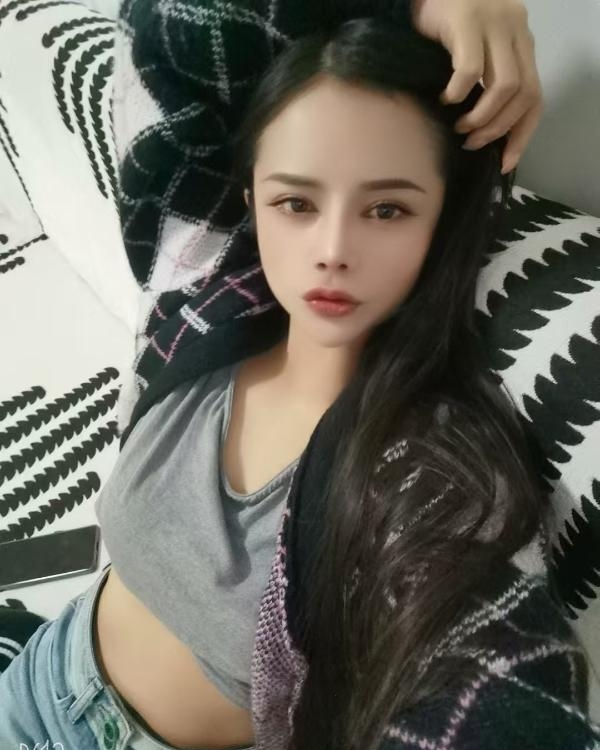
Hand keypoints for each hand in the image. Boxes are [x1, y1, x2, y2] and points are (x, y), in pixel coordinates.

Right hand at [411, 0, 543, 173]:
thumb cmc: (443, 25)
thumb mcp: (478, 50)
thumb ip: (489, 78)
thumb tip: (486, 131)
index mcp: (522, 42)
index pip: (536, 96)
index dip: (522, 134)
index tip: (504, 162)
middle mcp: (515, 30)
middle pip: (525, 94)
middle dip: (499, 129)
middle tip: (472, 143)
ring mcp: (493, 23)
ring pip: (505, 86)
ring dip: (482, 117)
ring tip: (460, 127)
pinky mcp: (466, 21)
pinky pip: (470, 69)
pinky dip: (459, 93)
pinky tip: (446, 99)